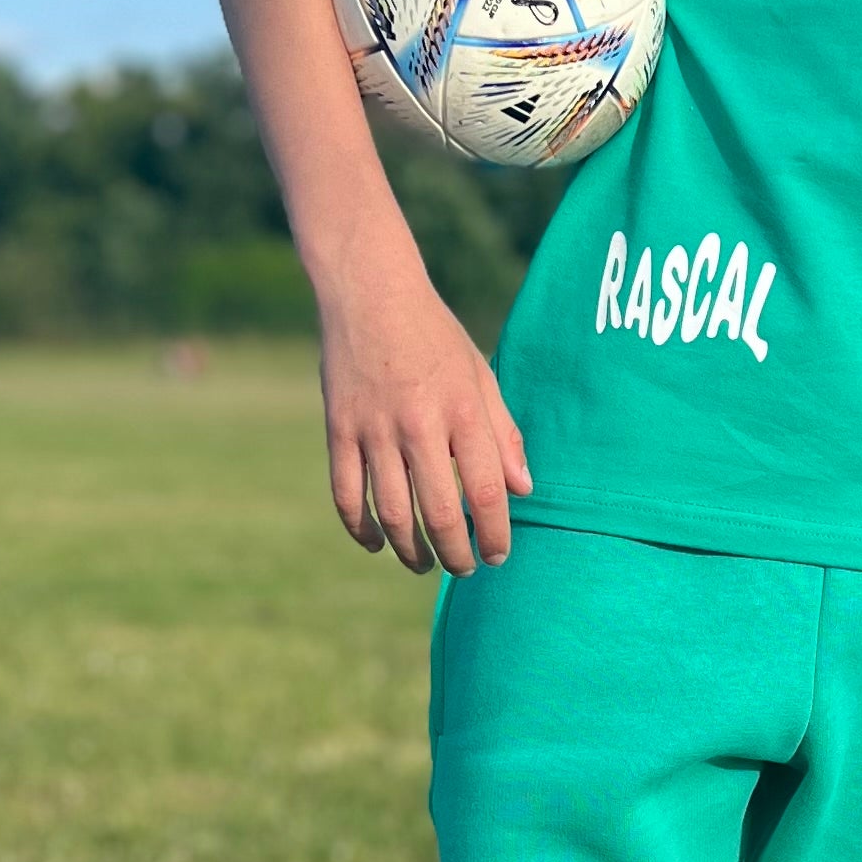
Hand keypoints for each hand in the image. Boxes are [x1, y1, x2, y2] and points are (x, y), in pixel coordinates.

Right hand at [316, 242, 531, 575]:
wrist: (370, 293)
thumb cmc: (435, 336)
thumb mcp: (481, 376)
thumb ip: (504, 434)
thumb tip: (523, 490)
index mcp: (463, 411)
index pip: (487, 493)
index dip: (496, 534)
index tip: (498, 555)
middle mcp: (420, 425)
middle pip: (442, 514)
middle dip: (457, 554)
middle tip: (464, 569)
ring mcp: (374, 430)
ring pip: (393, 514)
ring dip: (411, 551)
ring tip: (424, 565)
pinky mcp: (338, 430)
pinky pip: (347, 495)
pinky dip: (360, 529)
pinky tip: (376, 543)